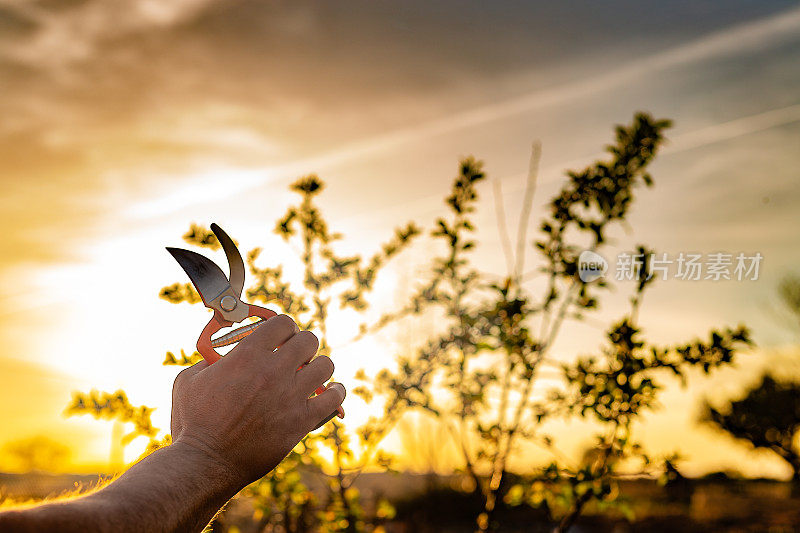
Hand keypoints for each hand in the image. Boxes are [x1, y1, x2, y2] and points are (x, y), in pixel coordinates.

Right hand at [169, 314, 344, 485]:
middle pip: (309, 340)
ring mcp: (291, 395)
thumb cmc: (193, 423)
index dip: (285, 327)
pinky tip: (333, 391)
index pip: (283, 322)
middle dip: (304, 345)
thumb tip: (218, 356)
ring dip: (320, 367)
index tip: (283, 336)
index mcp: (247, 354)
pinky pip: (333, 398)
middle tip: (298, 355)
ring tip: (314, 373)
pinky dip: (336, 392)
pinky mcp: (302, 420)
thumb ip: (207, 361)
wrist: (205, 462)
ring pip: (326, 365)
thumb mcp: (188, 380)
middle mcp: (273, 370)